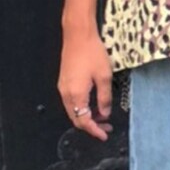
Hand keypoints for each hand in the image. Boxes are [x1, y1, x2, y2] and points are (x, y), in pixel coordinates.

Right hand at [58, 24, 112, 139]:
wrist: (78, 35)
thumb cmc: (92, 52)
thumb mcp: (104, 77)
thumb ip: (104, 98)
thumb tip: (105, 113)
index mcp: (76, 94)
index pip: (83, 120)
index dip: (94, 130)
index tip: (105, 135)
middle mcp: (66, 93)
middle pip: (76, 118)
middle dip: (91, 125)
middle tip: (106, 127)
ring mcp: (63, 87)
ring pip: (73, 110)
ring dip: (87, 116)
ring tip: (103, 115)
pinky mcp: (64, 81)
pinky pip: (71, 101)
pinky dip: (82, 107)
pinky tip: (93, 103)